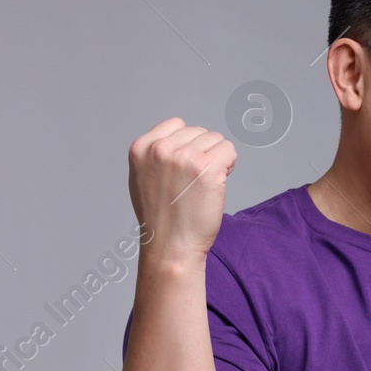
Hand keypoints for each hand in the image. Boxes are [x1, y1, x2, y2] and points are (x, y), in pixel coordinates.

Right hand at [127, 118, 237, 266]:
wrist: (170, 246)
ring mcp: (185, 157)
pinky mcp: (207, 168)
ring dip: (217, 159)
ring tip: (203, 185)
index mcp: (141, 148)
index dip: (187, 145)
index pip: (177, 125)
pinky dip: (229, 165)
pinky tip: (217, 183)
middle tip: (194, 183)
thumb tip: (181, 139)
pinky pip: (229, 150)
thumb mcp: (142, 177)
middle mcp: (161, 149)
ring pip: (217, 139)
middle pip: (200, 132)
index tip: (183, 169)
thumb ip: (155, 154)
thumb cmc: (160, 217)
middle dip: (203, 153)